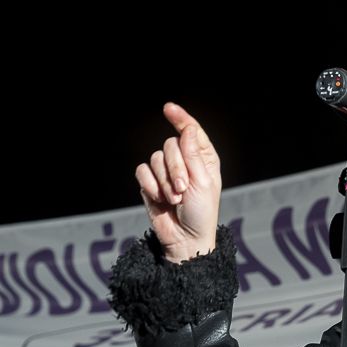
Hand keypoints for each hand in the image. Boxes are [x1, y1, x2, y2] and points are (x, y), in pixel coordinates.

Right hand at [134, 102, 222, 261]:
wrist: (185, 238)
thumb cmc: (201, 212)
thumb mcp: (202, 182)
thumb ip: (193, 155)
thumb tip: (188, 128)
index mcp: (204, 158)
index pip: (191, 131)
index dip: (180, 118)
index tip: (168, 108)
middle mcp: (185, 161)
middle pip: (170, 145)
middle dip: (175, 168)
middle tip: (182, 189)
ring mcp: (166, 171)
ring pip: (155, 159)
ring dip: (164, 181)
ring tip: (174, 199)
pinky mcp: (151, 182)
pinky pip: (142, 171)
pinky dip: (150, 185)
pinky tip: (159, 199)